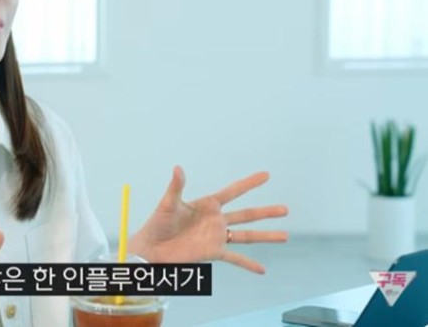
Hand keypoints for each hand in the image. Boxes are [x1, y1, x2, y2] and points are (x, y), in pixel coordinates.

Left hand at [128, 166, 287, 273]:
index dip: (249, 183)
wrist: (152, 249)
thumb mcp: (168, 203)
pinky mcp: (213, 252)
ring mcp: (216, 237)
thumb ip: (176, 187)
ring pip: (246, 236)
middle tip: (285, 209)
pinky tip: (262, 270)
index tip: (266, 175)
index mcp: (207, 205)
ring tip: (285, 235)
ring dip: (265, 236)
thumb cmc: (157, 224)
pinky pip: (235, 258)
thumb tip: (177, 167)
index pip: (233, 191)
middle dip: (265, 212)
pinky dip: (248, 264)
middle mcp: (216, 220)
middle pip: (246, 215)